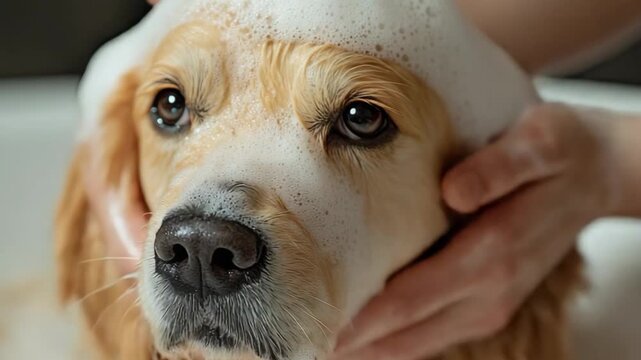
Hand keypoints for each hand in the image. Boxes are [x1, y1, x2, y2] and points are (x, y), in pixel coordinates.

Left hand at [331, 103, 628, 359]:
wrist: (595, 172)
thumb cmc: (559, 153)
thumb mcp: (538, 144)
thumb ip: (498, 168)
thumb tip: (453, 191)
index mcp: (494, 255)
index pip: (413, 298)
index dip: (365, 319)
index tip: (320, 329)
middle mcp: (491, 291)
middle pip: (409, 332)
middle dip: (356, 344)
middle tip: (303, 341)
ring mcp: (491, 302)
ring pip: (420, 341)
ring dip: (373, 349)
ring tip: (325, 349)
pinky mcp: (489, 300)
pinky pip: (434, 332)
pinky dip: (397, 340)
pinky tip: (367, 338)